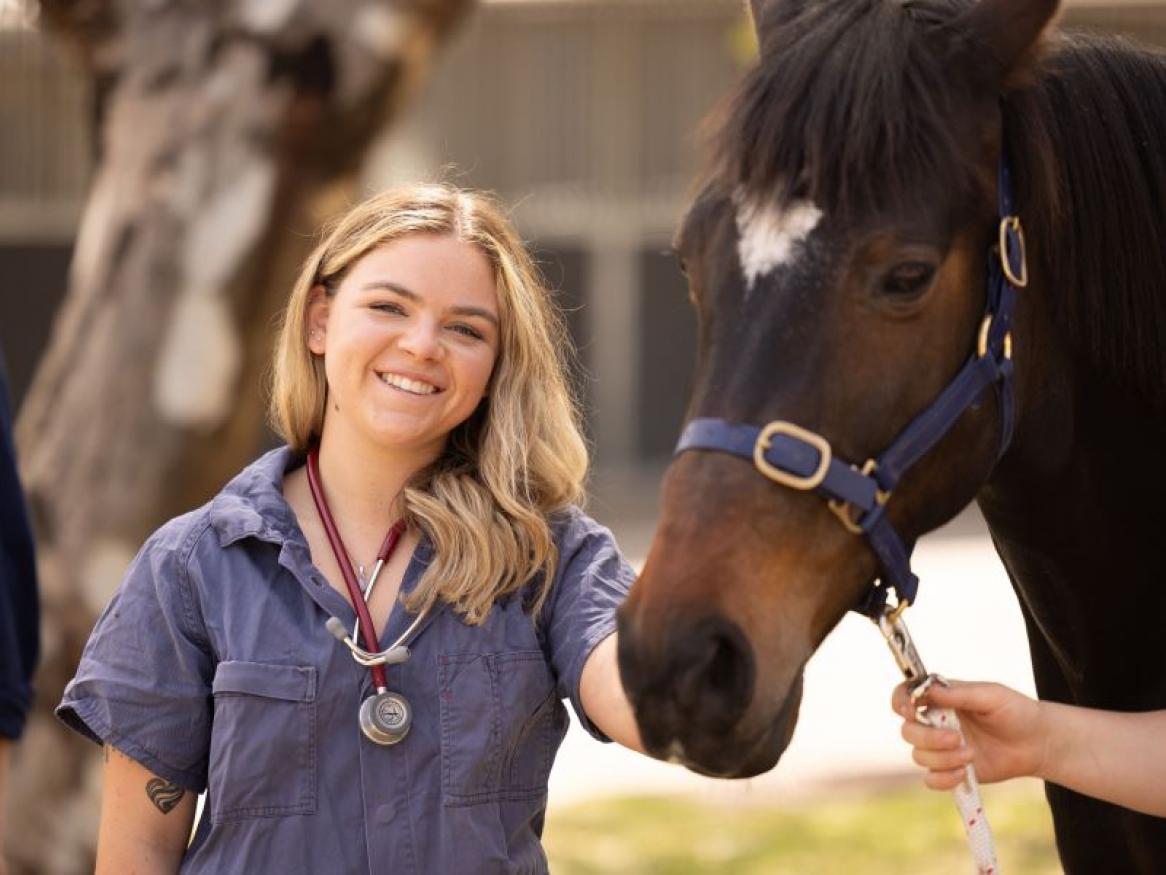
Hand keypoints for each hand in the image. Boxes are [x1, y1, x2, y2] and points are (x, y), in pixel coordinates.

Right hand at [891, 679, 1045, 789]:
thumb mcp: (990, 695)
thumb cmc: (1014, 711)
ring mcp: (942, 749)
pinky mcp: (952, 771)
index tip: (911, 710)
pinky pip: (931, 780)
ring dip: (942, 758)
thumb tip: (928, 690)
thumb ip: (959, 693)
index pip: (905, 696)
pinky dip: (943, 779)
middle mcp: (935, 723)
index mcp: (940, 699)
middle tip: (957, 738)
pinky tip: (964, 773)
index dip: (900, 702)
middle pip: (908, 731)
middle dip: (928, 738)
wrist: (1037, 743)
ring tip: (971, 755)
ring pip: (919, 756)